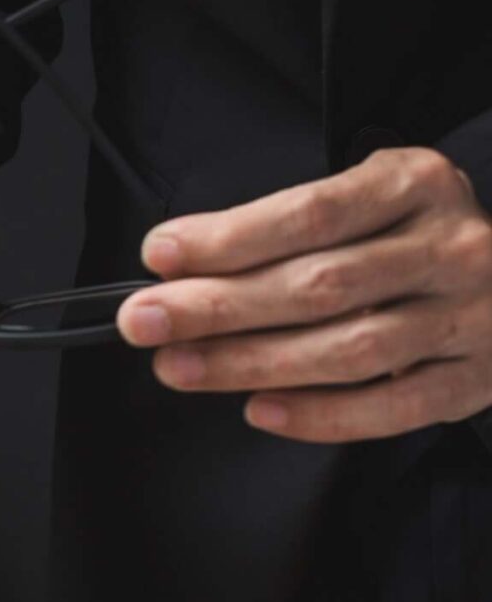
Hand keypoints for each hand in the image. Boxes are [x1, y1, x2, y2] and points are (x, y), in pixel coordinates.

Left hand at [118, 147, 491, 440]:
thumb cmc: (416, 235)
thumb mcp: (369, 199)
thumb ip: (289, 226)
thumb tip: (181, 263)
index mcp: (417, 186)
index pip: (313, 213)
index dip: (231, 237)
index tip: (160, 254)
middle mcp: (450, 248)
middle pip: (321, 284)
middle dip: (218, 306)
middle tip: (144, 322)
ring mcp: (471, 316)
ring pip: (351, 349)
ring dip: (251, 363)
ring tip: (179, 366)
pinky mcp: (474, 379)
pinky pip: (391, 408)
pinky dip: (320, 415)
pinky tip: (260, 409)